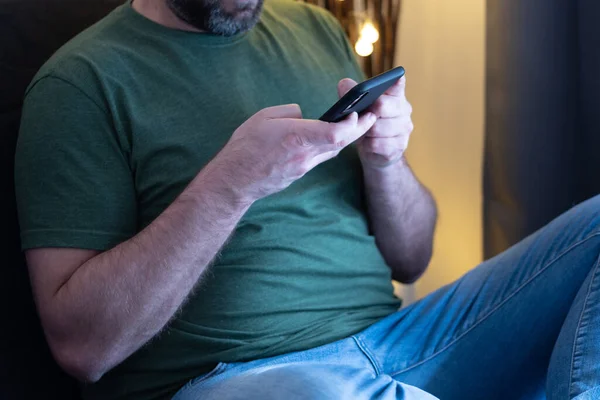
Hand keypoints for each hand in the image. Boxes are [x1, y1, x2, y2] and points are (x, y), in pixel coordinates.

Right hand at [214, 104, 376, 201]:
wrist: (235, 180)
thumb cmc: (245, 146)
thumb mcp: (264, 117)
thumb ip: (290, 113)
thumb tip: (304, 115)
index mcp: (296, 137)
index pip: (335, 133)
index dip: (353, 123)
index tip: (360, 112)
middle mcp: (304, 154)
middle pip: (341, 143)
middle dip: (360, 129)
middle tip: (372, 116)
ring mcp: (303, 167)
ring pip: (332, 151)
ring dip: (346, 138)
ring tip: (357, 124)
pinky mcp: (299, 174)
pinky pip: (320, 158)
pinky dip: (330, 146)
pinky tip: (331, 137)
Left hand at [337, 76, 412, 168]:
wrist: (375, 150)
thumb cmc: (367, 122)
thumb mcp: (358, 107)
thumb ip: (352, 93)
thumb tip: (344, 84)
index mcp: (395, 95)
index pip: (397, 84)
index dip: (395, 80)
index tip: (395, 77)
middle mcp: (404, 110)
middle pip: (382, 106)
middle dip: (366, 112)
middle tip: (359, 117)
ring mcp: (404, 128)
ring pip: (377, 127)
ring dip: (365, 131)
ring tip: (363, 132)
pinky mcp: (400, 146)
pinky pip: (377, 144)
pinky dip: (367, 145)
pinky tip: (367, 143)